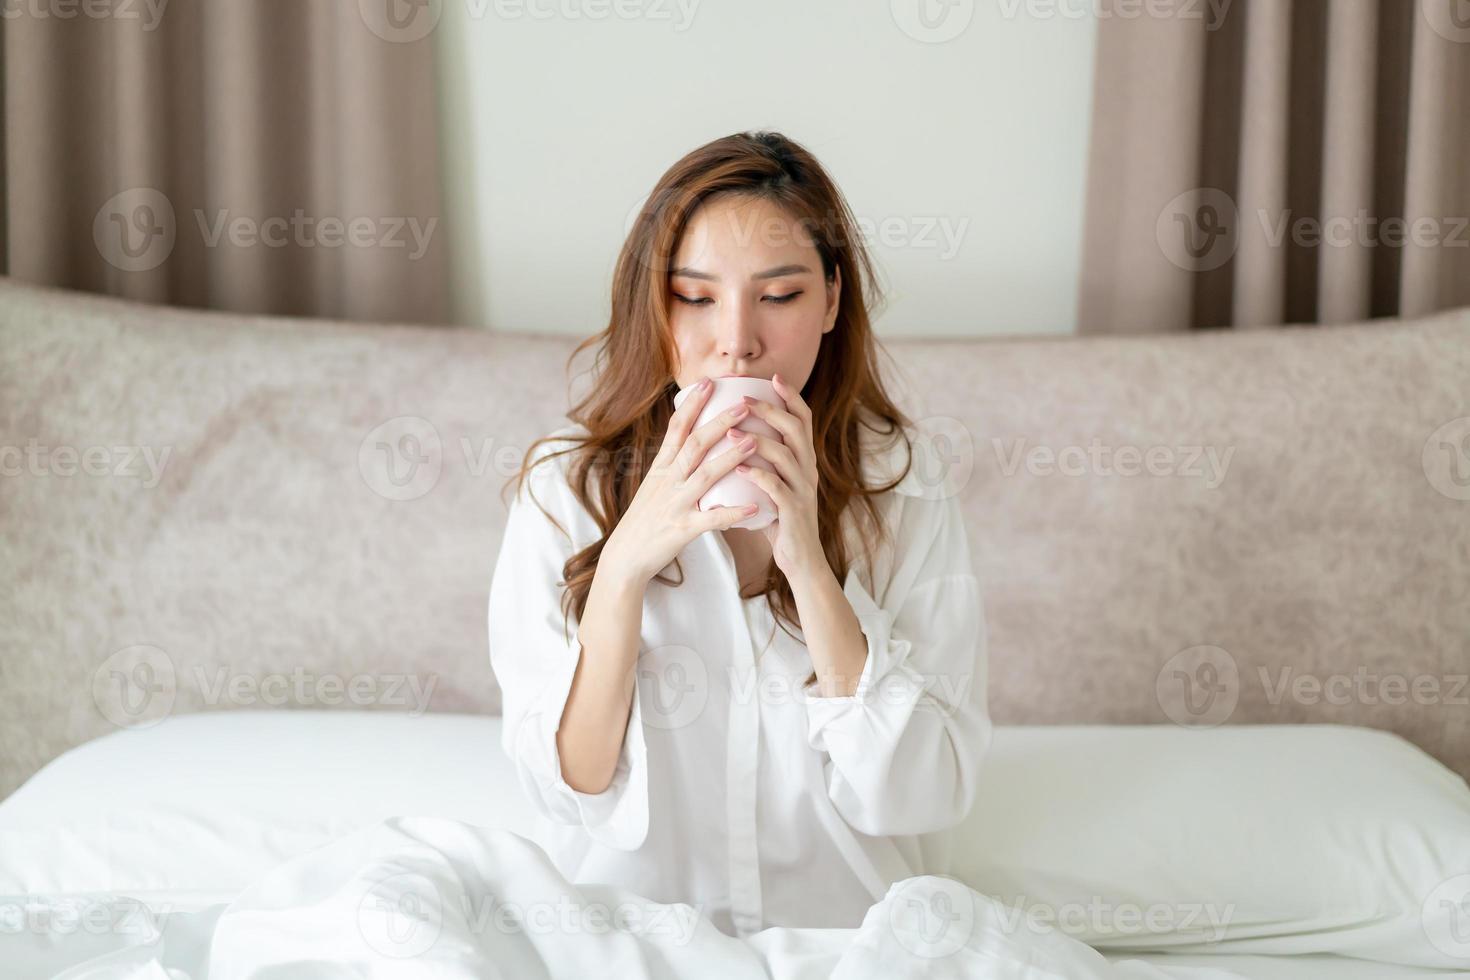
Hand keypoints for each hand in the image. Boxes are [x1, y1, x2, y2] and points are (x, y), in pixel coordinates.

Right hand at [601, 377, 762, 585]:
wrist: (625, 557)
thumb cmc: (645, 520)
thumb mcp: (655, 485)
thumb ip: (673, 463)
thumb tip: (691, 437)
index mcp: (661, 468)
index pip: (676, 428)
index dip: (692, 404)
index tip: (709, 382)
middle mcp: (667, 481)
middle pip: (695, 445)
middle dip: (720, 422)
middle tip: (745, 404)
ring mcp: (674, 504)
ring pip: (705, 476)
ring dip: (730, 458)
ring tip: (754, 441)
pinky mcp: (681, 529)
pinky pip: (711, 520)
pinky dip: (732, 513)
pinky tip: (753, 506)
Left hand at [723, 372, 824, 579]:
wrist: (801, 559)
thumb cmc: (781, 520)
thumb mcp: (776, 484)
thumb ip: (766, 462)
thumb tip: (737, 436)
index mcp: (804, 461)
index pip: (803, 420)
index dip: (791, 397)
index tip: (774, 378)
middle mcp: (808, 470)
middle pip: (795, 429)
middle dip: (770, 410)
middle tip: (744, 399)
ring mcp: (803, 490)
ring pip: (785, 455)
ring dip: (757, 439)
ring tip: (731, 431)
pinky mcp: (794, 511)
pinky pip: (776, 487)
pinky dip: (757, 475)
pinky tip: (739, 468)